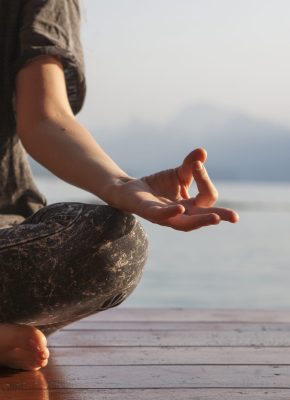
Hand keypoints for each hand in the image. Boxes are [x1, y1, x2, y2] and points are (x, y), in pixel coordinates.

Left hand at [111, 148, 238, 230]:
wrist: (131, 190)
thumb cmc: (158, 185)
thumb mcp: (178, 173)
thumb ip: (191, 165)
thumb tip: (202, 152)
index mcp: (191, 206)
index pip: (207, 196)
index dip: (205, 179)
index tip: (197, 163)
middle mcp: (182, 214)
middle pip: (204, 216)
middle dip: (220, 216)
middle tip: (235, 217)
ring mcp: (167, 217)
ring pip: (186, 223)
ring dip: (201, 221)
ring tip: (216, 218)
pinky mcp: (150, 213)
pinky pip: (163, 216)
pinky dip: (172, 213)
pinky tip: (180, 208)